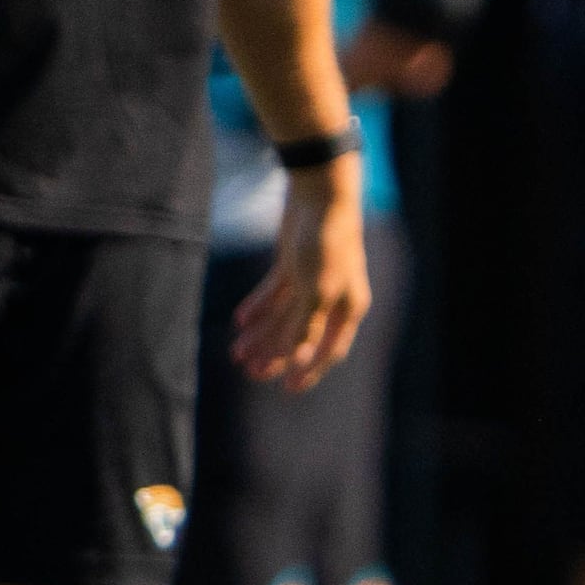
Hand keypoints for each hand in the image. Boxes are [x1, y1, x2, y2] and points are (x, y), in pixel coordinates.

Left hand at [234, 166, 372, 389]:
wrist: (318, 194)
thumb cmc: (325, 243)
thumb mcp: (315, 290)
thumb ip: (307, 326)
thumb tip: (301, 362)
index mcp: (348, 308)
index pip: (328, 350)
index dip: (309, 371)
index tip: (288, 389)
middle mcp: (333, 298)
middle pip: (302, 336)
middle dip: (277, 355)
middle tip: (251, 374)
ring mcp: (312, 281)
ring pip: (285, 316)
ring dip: (263, 335)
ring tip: (237, 352)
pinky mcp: (293, 264)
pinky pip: (275, 293)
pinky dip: (259, 307)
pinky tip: (240, 321)